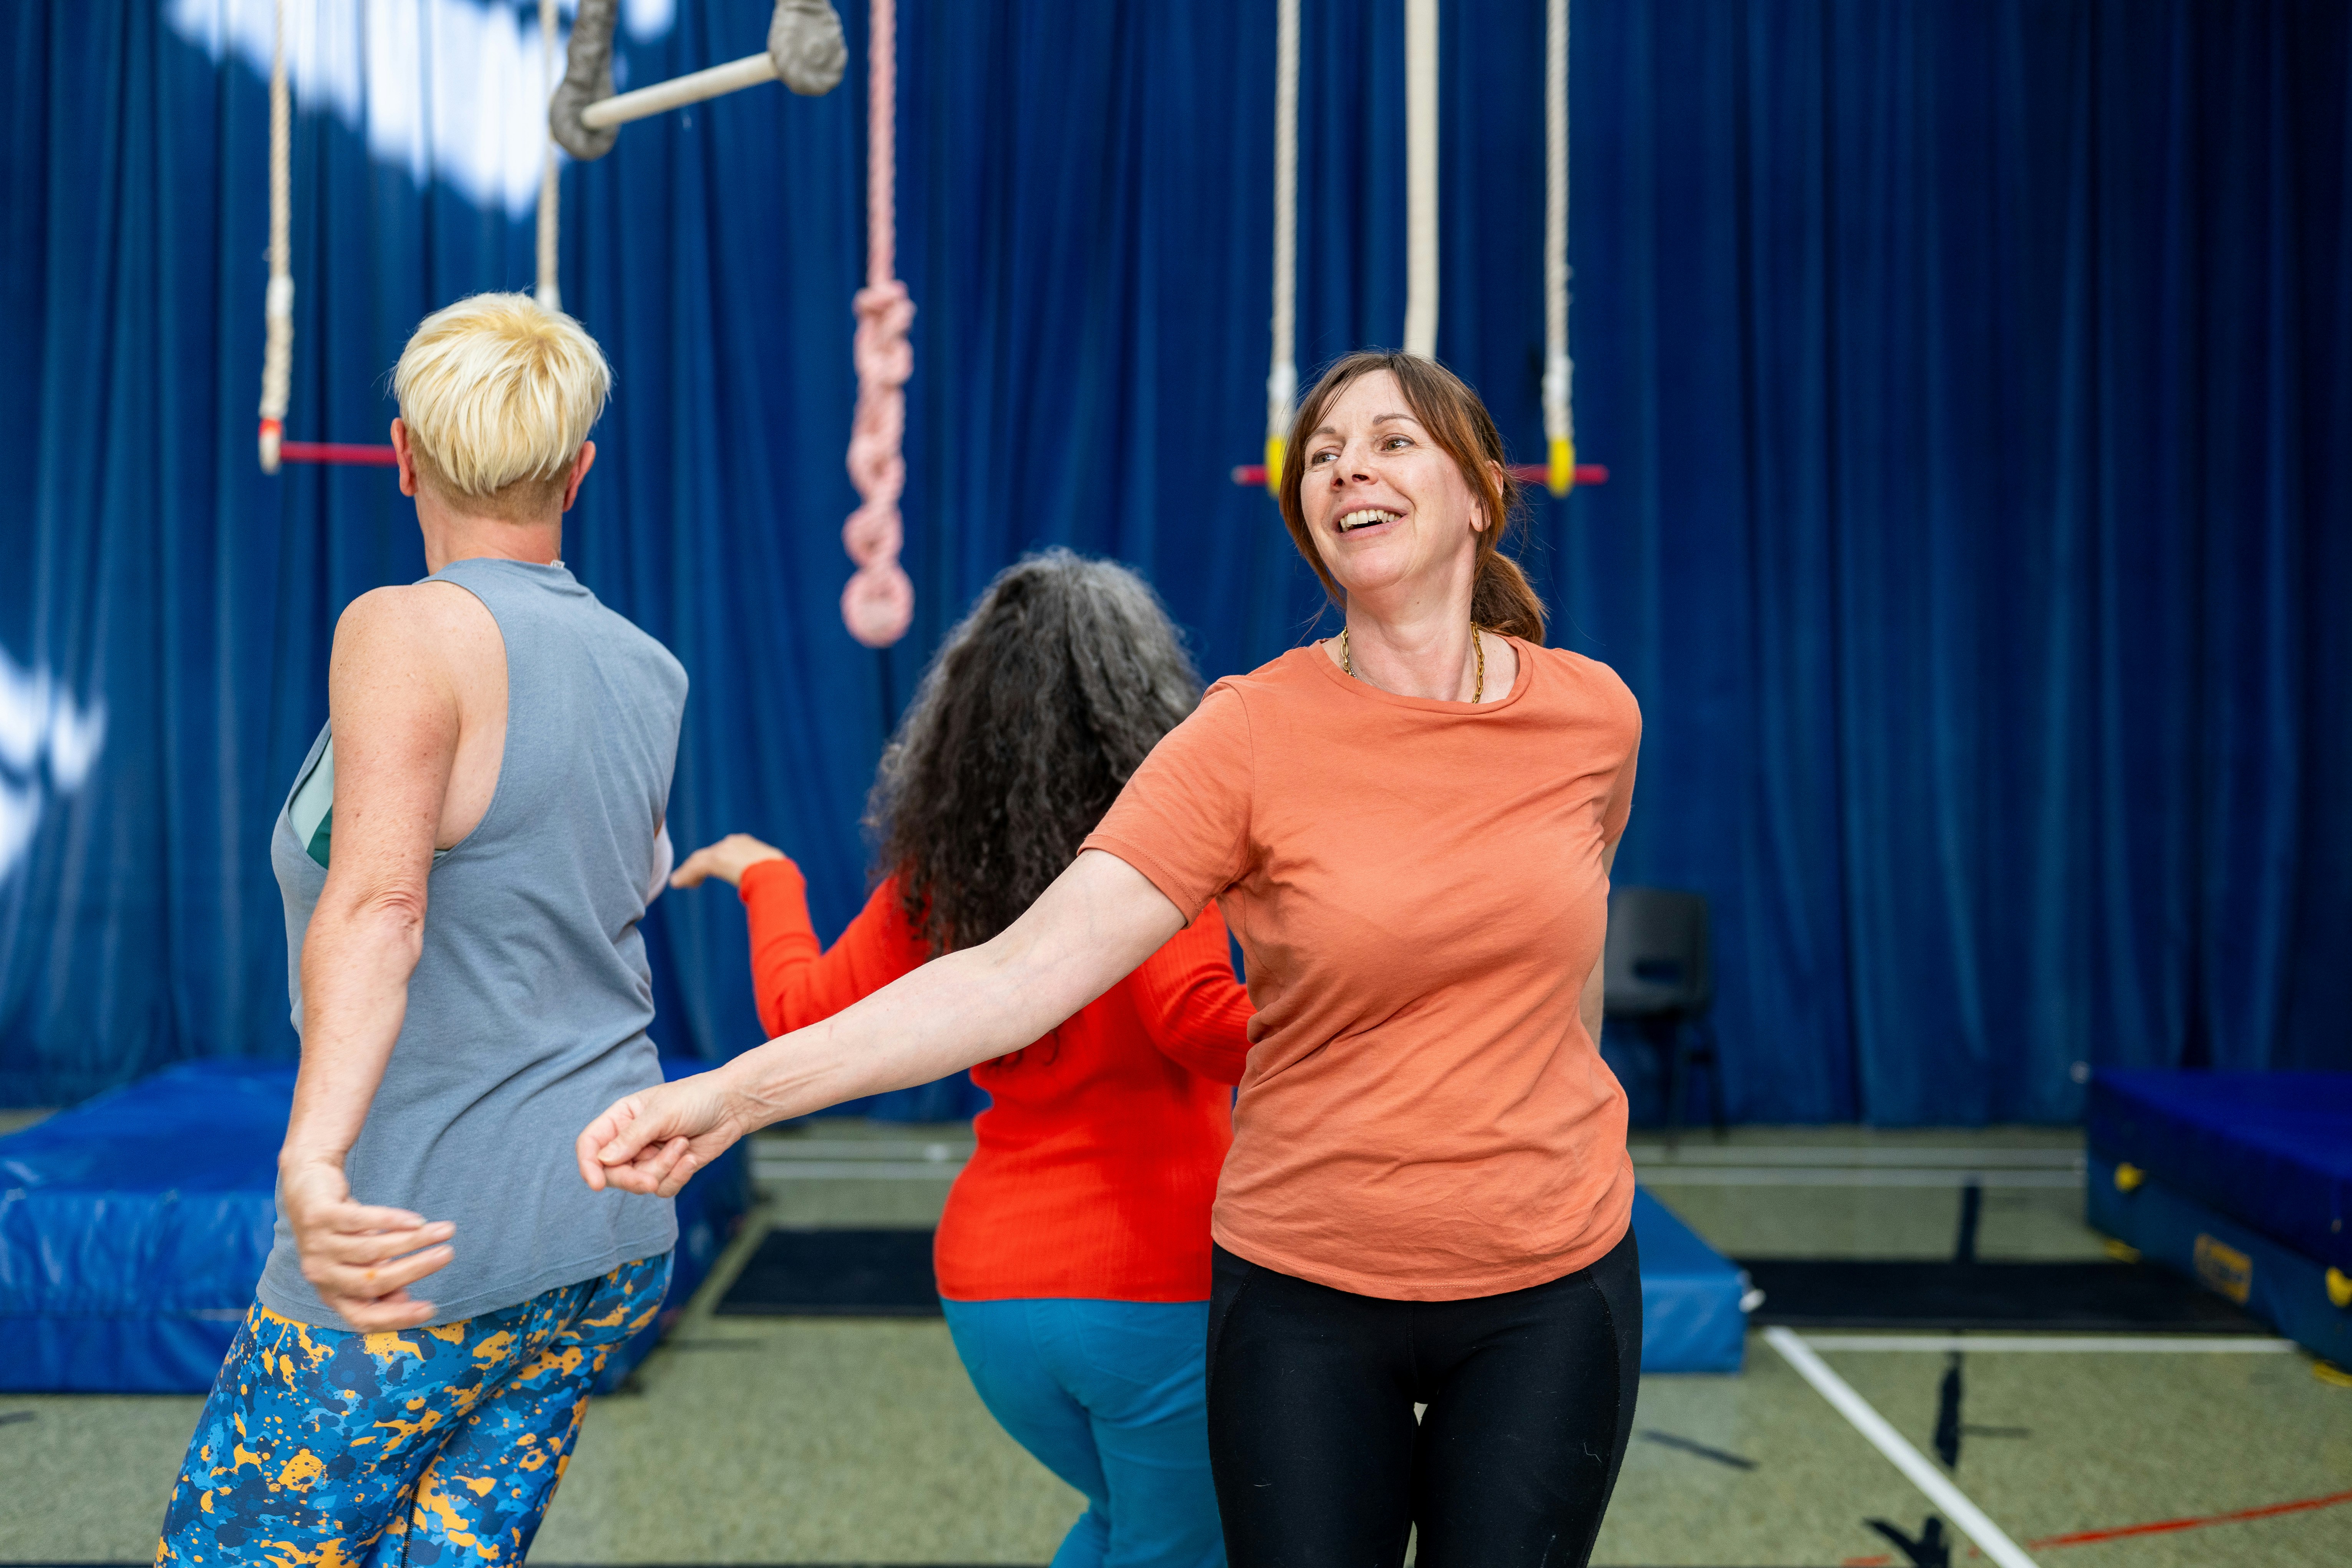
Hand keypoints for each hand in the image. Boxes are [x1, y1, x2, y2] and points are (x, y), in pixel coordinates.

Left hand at [279, 1157, 455, 1330]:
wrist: (307, 1188)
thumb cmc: (341, 1230)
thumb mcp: (360, 1260)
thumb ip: (379, 1280)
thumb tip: (402, 1301)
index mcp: (331, 1292)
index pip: (362, 1317)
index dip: (396, 1318)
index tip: (431, 1308)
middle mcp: (320, 1274)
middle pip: (373, 1281)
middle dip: (416, 1269)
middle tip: (448, 1255)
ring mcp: (317, 1245)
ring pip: (372, 1250)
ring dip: (414, 1240)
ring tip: (445, 1230)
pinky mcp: (319, 1217)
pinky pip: (361, 1221)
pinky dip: (393, 1220)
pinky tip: (416, 1220)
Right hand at [576, 1068, 749, 1197]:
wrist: (732, 1106)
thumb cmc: (695, 1098)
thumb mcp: (661, 1113)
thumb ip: (631, 1137)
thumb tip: (603, 1161)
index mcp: (620, 1118)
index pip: (590, 1145)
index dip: (588, 1166)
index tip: (596, 1185)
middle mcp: (630, 1140)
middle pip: (613, 1173)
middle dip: (632, 1179)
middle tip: (649, 1181)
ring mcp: (649, 1157)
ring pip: (640, 1183)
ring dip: (663, 1169)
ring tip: (682, 1144)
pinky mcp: (670, 1170)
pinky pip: (663, 1188)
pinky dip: (677, 1176)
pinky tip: (691, 1157)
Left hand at [669, 833, 786, 889]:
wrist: (775, 874)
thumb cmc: (780, 878)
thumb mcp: (774, 875)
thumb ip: (767, 877)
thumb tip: (779, 889)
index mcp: (748, 845)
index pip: (728, 850)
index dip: (719, 859)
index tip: (717, 868)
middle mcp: (733, 843)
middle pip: (710, 853)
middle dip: (700, 864)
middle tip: (693, 877)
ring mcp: (723, 850)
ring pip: (700, 860)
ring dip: (689, 872)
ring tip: (680, 881)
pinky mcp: (714, 860)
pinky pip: (695, 868)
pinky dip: (685, 876)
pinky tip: (677, 883)